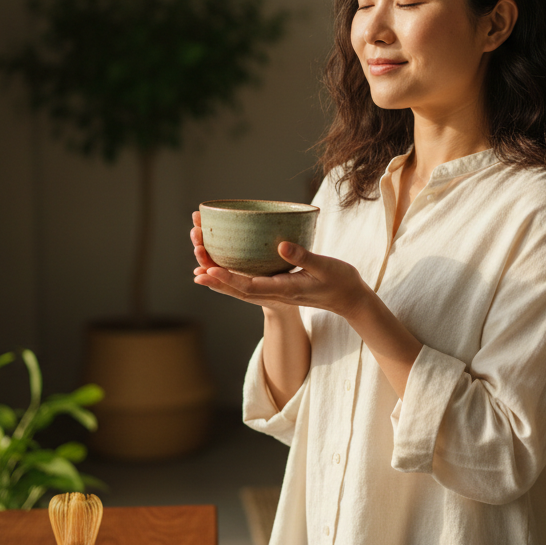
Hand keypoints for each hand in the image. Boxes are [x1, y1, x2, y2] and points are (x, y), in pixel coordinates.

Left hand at [190, 211, 368, 317]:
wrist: (349, 300)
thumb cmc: (341, 282)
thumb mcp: (325, 266)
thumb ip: (304, 256)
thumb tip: (281, 245)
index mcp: (284, 290)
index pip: (250, 286)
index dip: (228, 278)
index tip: (210, 269)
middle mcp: (275, 293)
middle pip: (238, 288)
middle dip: (215, 276)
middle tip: (196, 262)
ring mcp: (275, 291)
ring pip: (240, 287)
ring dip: (219, 277)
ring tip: (199, 264)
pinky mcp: (277, 286)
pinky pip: (248, 283)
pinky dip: (231, 277)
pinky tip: (221, 267)